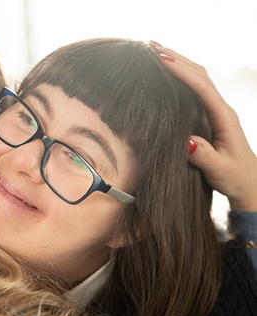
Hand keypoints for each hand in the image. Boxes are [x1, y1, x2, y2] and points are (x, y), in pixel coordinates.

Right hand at [154, 42, 256, 211]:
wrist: (248, 183)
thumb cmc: (235, 176)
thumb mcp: (219, 169)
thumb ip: (204, 156)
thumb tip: (186, 141)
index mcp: (224, 118)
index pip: (202, 87)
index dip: (182, 72)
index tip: (161, 60)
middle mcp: (221, 109)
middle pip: (200, 75)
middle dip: (177, 58)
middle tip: (152, 47)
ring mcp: (216, 111)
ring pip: (198, 79)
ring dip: (179, 63)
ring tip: (156, 53)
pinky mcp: (209, 117)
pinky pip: (195, 90)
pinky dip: (181, 77)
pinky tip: (167, 75)